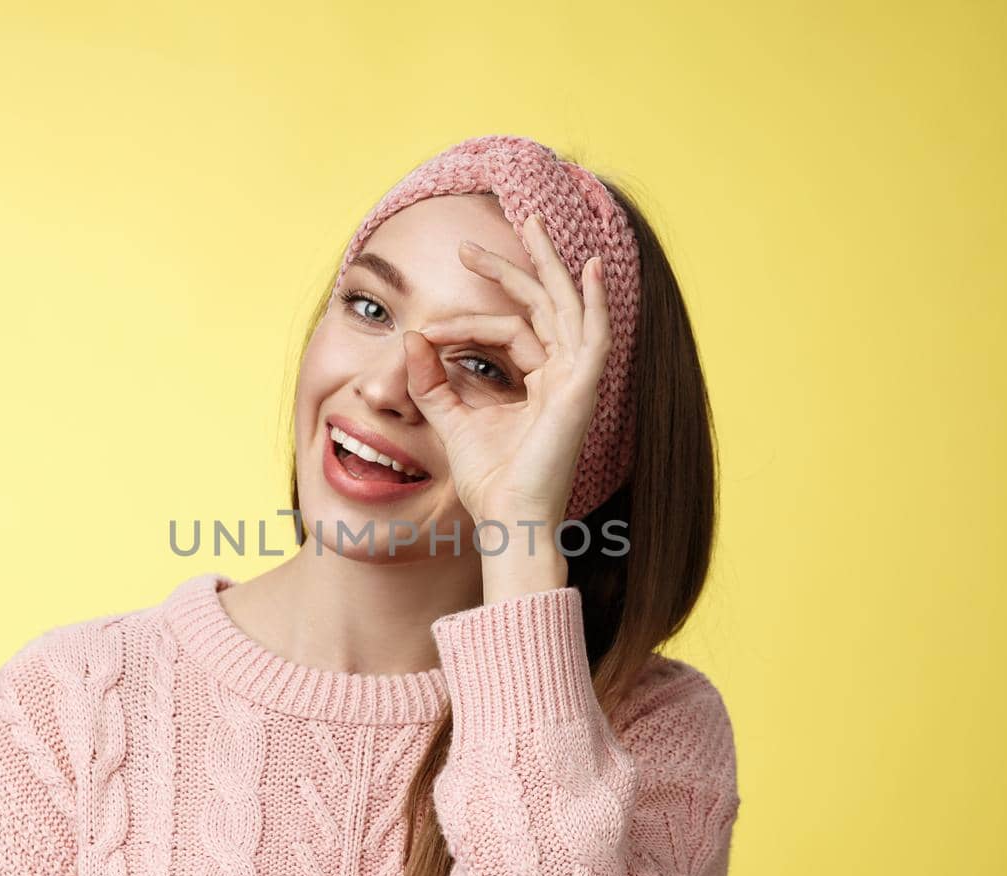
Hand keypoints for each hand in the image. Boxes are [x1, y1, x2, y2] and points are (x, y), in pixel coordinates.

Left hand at [402, 212, 610, 531]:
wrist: (507, 520)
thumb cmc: (489, 482)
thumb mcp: (450, 421)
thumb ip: (432, 382)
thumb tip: (410, 339)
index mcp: (538, 384)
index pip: (507, 332)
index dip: (463, 326)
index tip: (425, 333)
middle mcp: (561, 377)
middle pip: (543, 306)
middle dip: (514, 268)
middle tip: (474, 243)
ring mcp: (576, 382)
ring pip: (565, 308)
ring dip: (547, 265)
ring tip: (531, 224)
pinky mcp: (582, 391)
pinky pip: (595, 336)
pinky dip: (594, 302)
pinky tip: (589, 269)